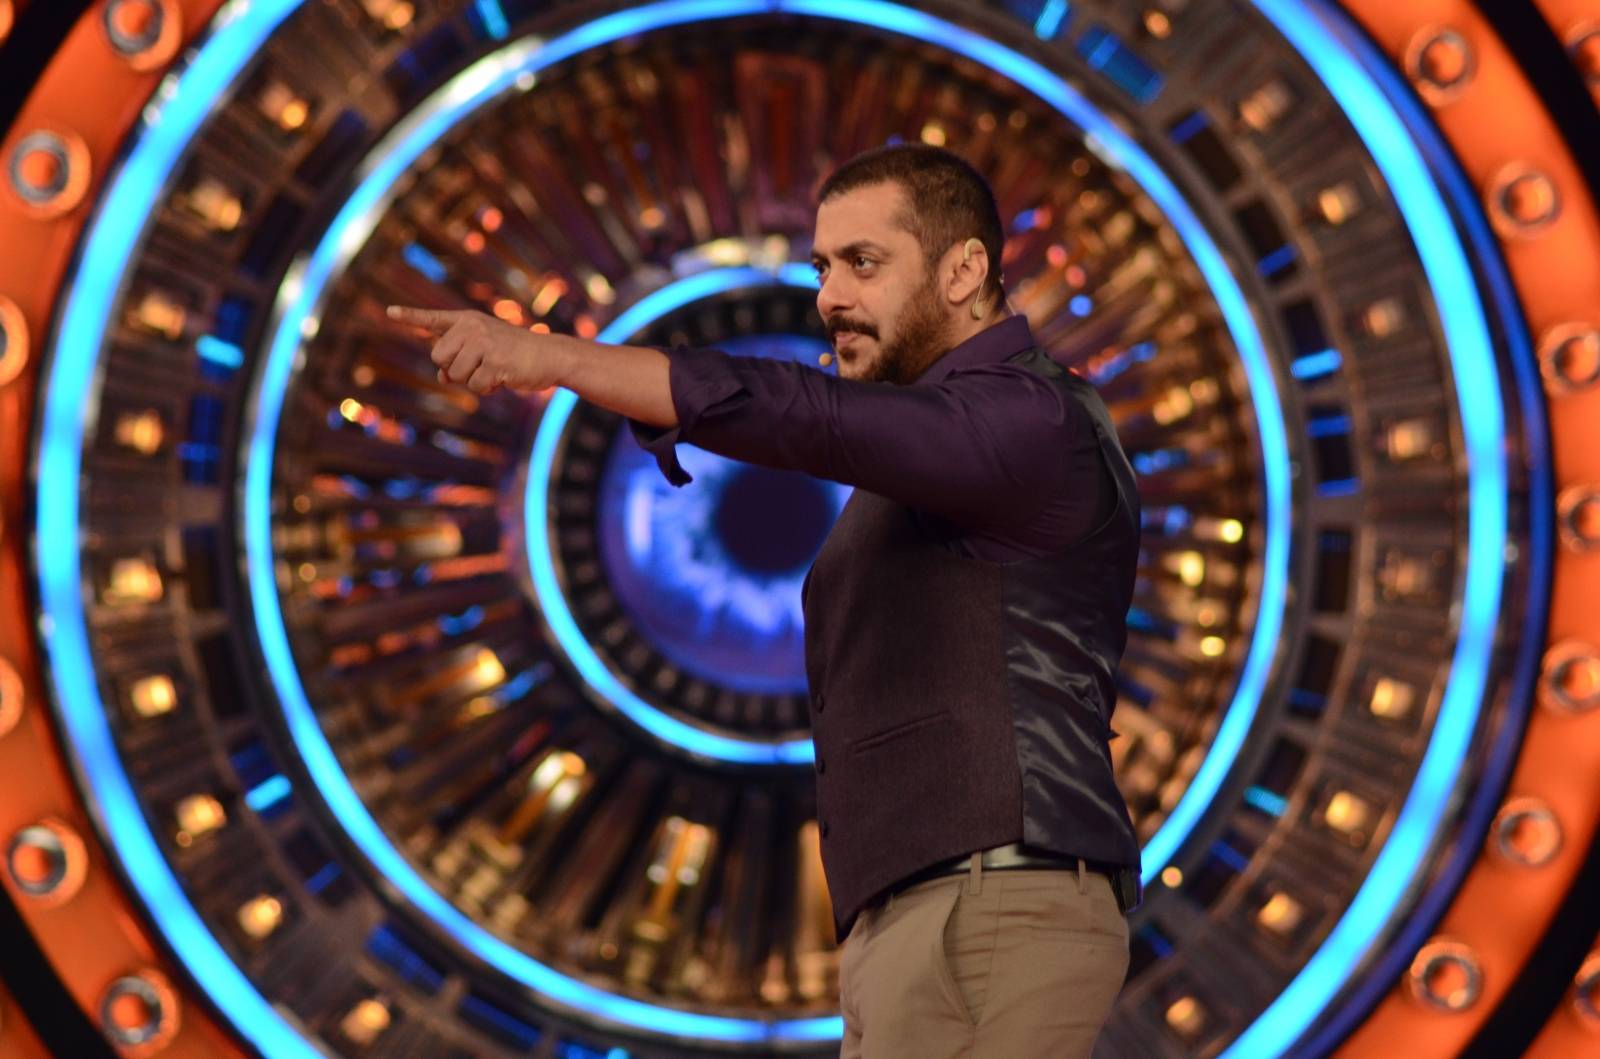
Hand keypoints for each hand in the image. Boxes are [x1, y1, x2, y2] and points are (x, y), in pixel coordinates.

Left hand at [385, 305, 560, 394]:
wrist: (549, 355)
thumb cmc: (514, 353)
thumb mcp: (484, 350)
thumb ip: (458, 359)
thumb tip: (442, 377)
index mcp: (468, 321)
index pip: (434, 319)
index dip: (411, 317)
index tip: (390, 312)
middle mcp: (473, 327)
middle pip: (438, 358)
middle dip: (455, 369)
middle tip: (480, 364)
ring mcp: (484, 343)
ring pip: (456, 375)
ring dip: (473, 380)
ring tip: (495, 368)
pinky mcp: (496, 362)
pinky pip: (476, 386)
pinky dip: (488, 388)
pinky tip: (504, 377)